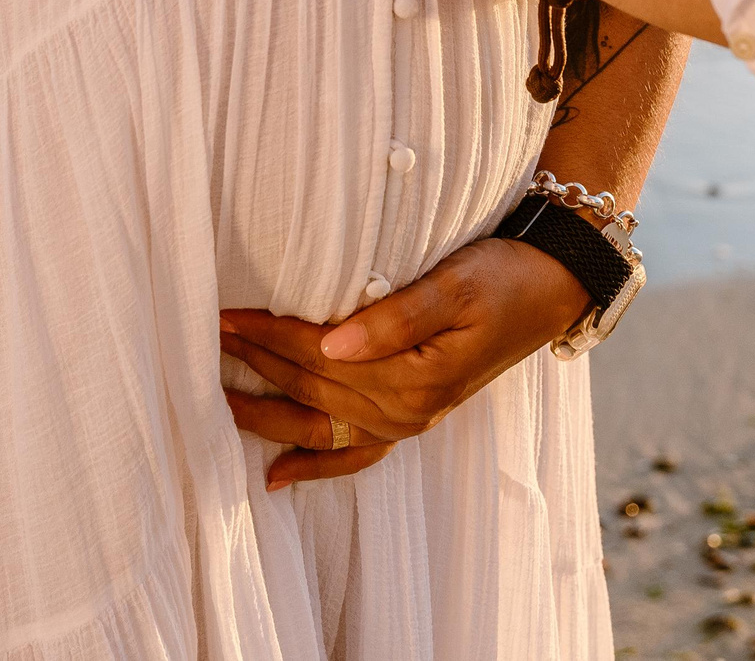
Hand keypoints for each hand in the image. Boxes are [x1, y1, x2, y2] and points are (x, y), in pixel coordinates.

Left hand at [219, 237, 588, 491]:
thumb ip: (395, 316)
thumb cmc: (503, 277)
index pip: (320, 352)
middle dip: (255, 362)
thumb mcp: (455, 285)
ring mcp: (408, 422)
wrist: (551, 290)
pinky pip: (354, 456)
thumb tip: (332, 344)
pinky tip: (274, 478)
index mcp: (412, 377)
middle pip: (311, 385)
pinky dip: (315, 467)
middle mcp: (405, 411)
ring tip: (213, 395)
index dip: (269, 332)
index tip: (223, 314)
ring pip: (319, 422)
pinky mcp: (412, 420)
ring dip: (265, 411)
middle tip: (203, 337)